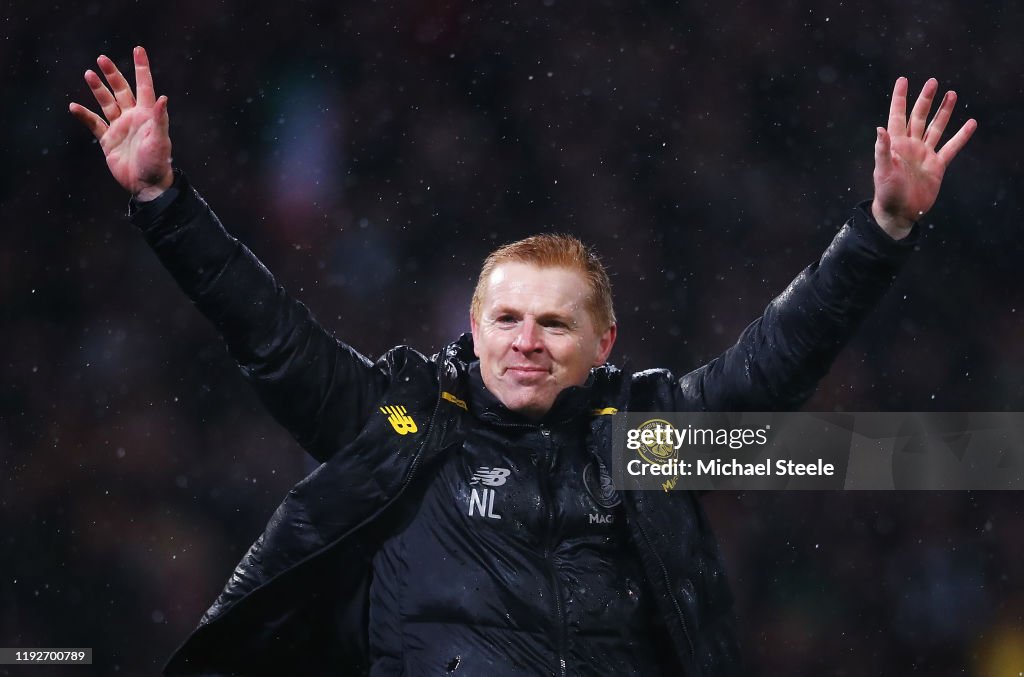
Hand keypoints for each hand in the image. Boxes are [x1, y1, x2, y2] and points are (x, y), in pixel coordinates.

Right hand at [69, 46, 172, 200]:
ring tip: (89, 74)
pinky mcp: (108, 141)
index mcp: (147, 115)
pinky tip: (74, 106)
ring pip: (107, 104)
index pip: (144, 86)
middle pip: (122, 91)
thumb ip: (160, 119)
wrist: (147, 186)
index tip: (138, 49)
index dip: (142, 68)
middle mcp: (133, 118)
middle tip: (102, 59)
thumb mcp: (161, 141)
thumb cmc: (158, 163)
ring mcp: (119, 128)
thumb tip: (163, 97)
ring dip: (98, 90)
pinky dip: (84, 116)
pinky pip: (94, 124)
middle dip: (112, 75)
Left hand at [871, 77, 976, 238]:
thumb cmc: (887, 193)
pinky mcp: (937, 165)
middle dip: (925, 99)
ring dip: (944, 112)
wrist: (900, 213)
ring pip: (936, 127)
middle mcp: (911, 146)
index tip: (903, 80)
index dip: (900, 98)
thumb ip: (882, 150)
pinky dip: (961, 136)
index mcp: (895, 144)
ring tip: (951, 94)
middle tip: (932, 81)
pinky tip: (970, 123)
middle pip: (919, 117)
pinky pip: (951, 147)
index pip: (898, 116)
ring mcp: (925, 154)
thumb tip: (880, 128)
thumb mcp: (882, 171)